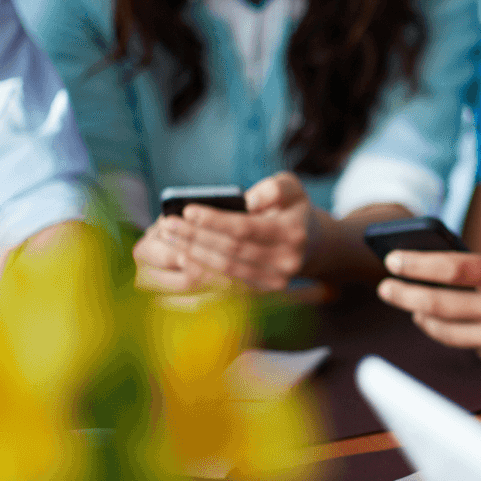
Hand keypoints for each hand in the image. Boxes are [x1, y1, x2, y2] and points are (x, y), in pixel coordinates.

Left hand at [134, 174, 311, 292]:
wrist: (311, 244)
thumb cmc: (292, 209)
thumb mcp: (292, 187)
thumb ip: (274, 188)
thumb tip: (249, 201)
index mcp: (293, 233)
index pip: (245, 228)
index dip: (214, 221)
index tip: (187, 211)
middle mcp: (287, 262)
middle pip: (231, 251)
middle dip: (196, 237)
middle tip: (168, 225)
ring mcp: (276, 282)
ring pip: (226, 270)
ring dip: (193, 255)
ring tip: (170, 239)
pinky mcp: (264, 293)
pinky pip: (227, 283)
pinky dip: (203, 271)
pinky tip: (183, 257)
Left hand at [376, 232, 480, 373]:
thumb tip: (470, 265)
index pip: (449, 269)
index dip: (415, 265)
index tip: (392, 260)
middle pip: (438, 305)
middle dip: (405, 295)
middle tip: (386, 288)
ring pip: (448, 333)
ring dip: (424, 319)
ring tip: (413, 307)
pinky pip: (474, 348)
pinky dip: (463, 335)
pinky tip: (459, 324)